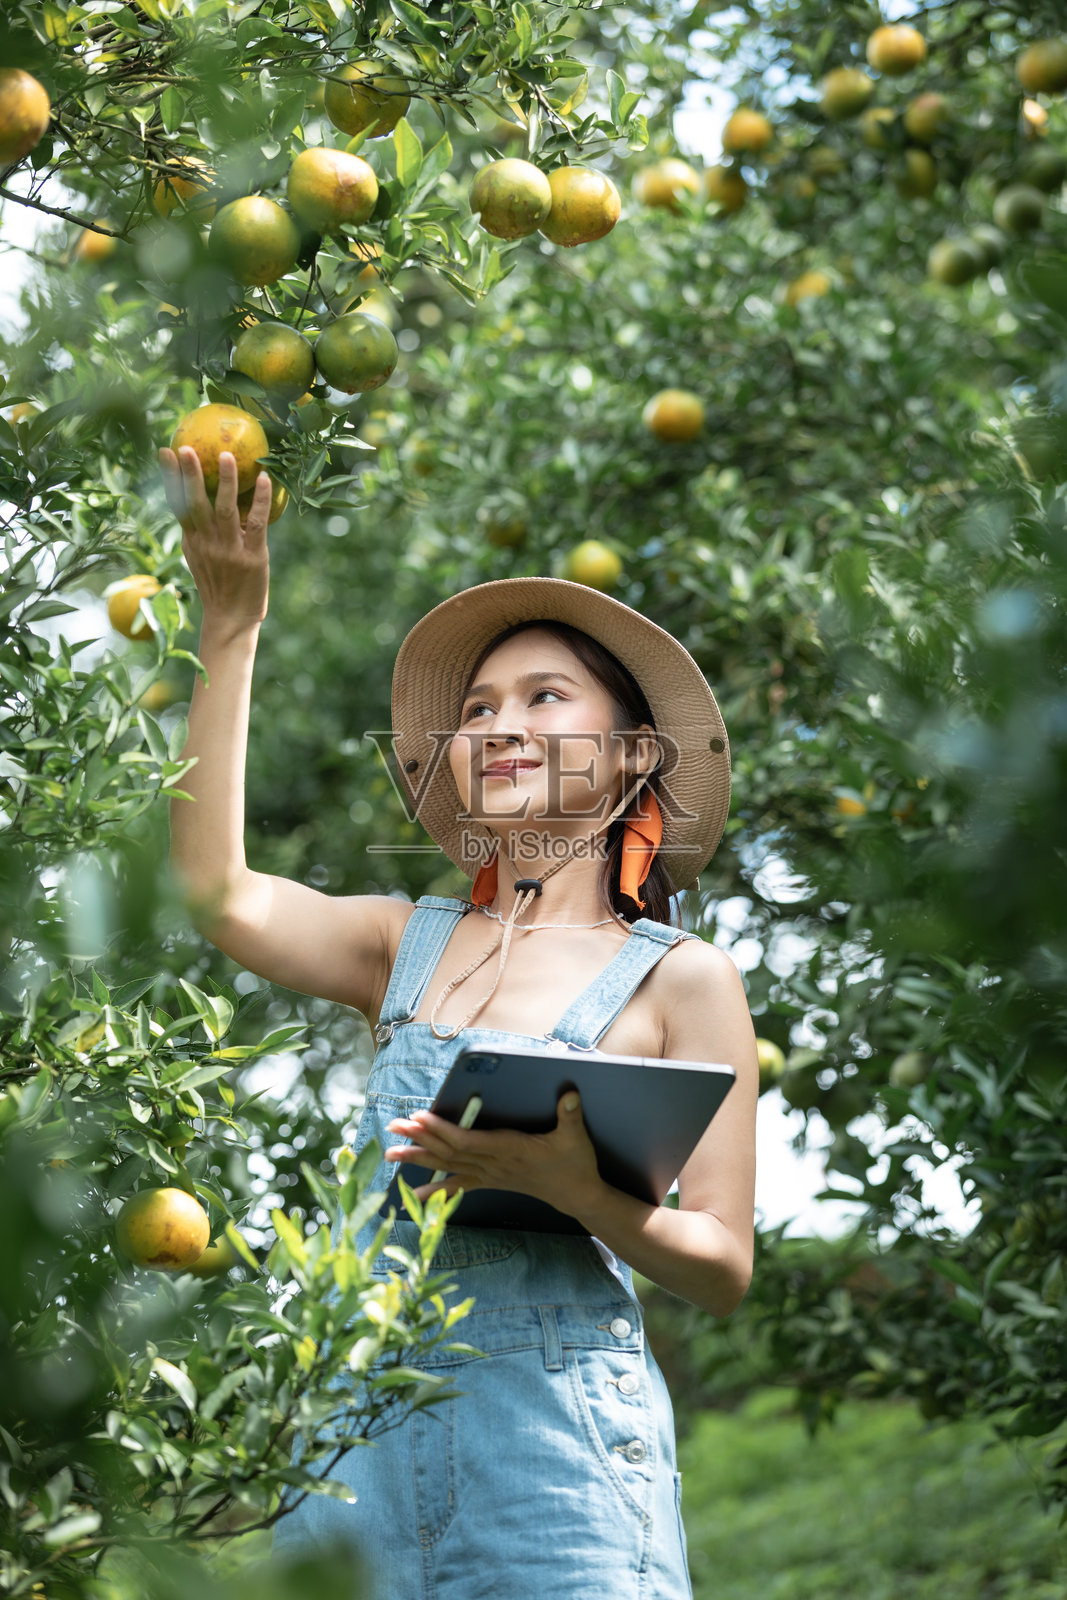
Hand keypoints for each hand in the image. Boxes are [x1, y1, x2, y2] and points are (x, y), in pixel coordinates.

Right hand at [158, 445, 270, 631]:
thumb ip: (199, 531)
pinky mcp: (253, 556)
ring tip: (226, 456)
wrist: (231, 619)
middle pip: (195, 503)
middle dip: (189, 475)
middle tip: (186, 447)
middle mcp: (207, 543)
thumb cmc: (219, 585)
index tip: (165, 451)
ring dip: (225, 482)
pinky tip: (265, 479)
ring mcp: (229, 550)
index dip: (171, 477)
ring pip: (224, 510)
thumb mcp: (200, 557)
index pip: (178, 503)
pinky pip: (256, 523)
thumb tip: (200, 499)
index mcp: (192, 541)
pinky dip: (260, 500)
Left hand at [383, 1092, 603, 1218]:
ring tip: (391, 1152)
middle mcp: (494, 1164)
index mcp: (510, 1149)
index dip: (442, 1130)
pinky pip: (456, 1186)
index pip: (468, 1139)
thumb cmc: (574, 1163)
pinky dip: (433, 1190)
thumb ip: (571, 1114)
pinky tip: (411, 1195)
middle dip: (420, 1138)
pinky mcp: (490, 1181)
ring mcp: (490, 1174)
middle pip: (449, 1150)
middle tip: (393, 1127)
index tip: (419, 1117)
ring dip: (419, 1158)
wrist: (576, 1195)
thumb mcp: (575, 1137)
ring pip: (448, 1165)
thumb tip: (571, 1093)